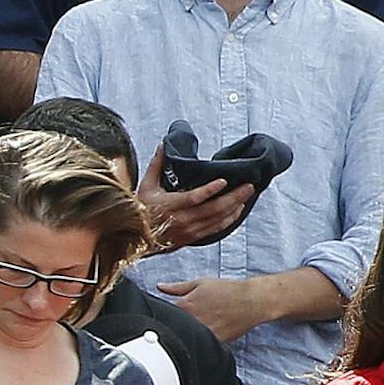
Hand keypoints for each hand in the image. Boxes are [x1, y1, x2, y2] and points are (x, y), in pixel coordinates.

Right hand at [136, 144, 253, 251]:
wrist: (136, 238)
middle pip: (213, 209)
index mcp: (170, 205)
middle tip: (248, 185)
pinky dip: (228, 220)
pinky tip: (236, 211)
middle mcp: (182, 220)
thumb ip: (156, 165)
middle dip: (234, 197)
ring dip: (234, 207)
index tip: (223, 181)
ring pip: (217, 219)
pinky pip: (215, 229)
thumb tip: (163, 145)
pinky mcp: (192, 237)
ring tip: (246, 194)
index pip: (193, 198)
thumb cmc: (140, 210)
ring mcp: (189, 230)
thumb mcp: (145, 186)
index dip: (210, 190)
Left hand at [155, 276, 267, 341]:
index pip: (165, 313)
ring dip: (187, 335)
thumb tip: (160, 286)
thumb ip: (177, 287)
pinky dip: (200, 342)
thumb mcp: (200, 284)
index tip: (169, 313)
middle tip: (184, 321)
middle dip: (176, 325)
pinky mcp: (216, 342)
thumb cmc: (227, 290)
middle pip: (175, 328)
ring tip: (196, 328)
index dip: (165, 314)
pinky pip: (202, 346)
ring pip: (187, 338)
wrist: (251, 301)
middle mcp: (193, 320)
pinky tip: (203, 337)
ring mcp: (204, 333)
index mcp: (186, 305)